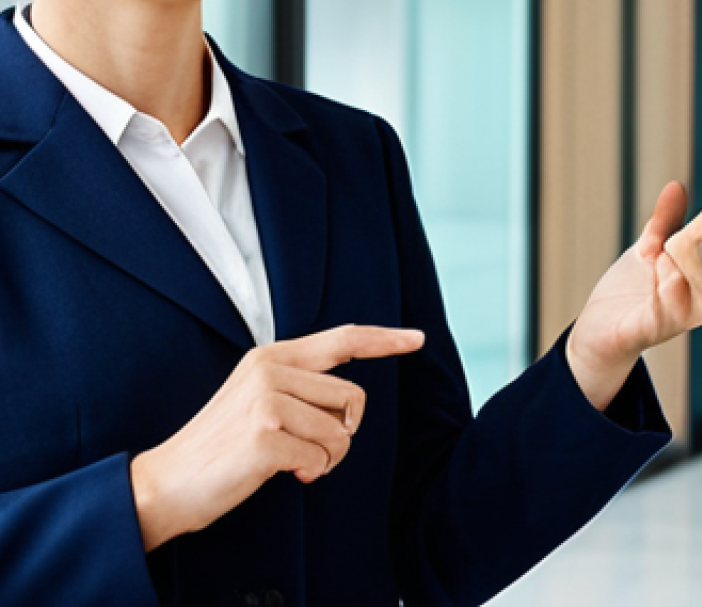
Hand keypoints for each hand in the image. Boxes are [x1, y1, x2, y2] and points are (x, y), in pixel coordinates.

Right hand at [130, 324, 423, 551]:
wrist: (165, 483)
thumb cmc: (222, 446)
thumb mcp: (257, 396)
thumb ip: (300, 385)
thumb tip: (348, 399)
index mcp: (272, 356)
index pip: (342, 339)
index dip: (384, 339)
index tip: (416, 339)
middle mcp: (271, 369)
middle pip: (351, 396)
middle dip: (342, 431)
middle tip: (310, 448)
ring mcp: (267, 400)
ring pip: (341, 429)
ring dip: (328, 455)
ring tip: (294, 461)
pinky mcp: (265, 436)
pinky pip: (321, 455)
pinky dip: (311, 471)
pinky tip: (286, 473)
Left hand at [567, 180, 701, 409]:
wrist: (600, 335)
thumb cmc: (632, 291)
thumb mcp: (649, 250)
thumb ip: (664, 221)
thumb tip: (677, 186)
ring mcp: (688, 315)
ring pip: (689, 262)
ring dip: (673, 249)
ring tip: (655, 259)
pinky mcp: (656, 326)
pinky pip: (663, 294)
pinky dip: (660, 282)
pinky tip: (656, 284)